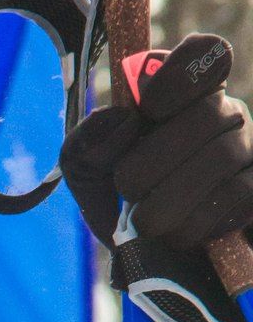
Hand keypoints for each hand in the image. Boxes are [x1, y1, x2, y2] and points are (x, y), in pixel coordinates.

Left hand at [60, 33, 252, 248]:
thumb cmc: (122, 208)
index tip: (150, 107)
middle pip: (207, 113)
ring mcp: (251, 150)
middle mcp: (226, 113)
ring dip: (169, 199)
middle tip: (128, 191)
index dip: (181, 74)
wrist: (155, 268)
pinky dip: (195, 223)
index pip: (207, 54)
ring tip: (146, 223)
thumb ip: (86, 144)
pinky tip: (178, 236)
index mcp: (183, 96)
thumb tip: (120, 119)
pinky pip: (238, 196)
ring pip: (221, 156)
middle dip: (154, 160)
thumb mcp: (89, 176)